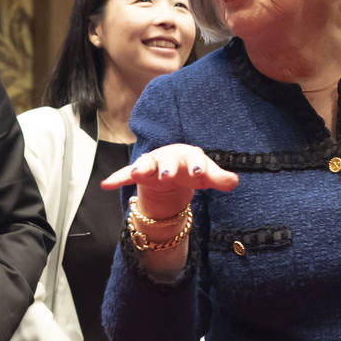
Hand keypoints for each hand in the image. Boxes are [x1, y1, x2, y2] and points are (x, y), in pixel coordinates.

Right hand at [99, 144, 239, 219]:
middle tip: (168, 175)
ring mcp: (152, 165)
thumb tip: (235, 181)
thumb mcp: (207, 176)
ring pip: (146, 164)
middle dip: (168, 167)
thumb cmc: (190, 170)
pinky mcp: (138, 173)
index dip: (198, 166)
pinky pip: (126, 174)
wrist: (171, 171)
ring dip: (143, 168)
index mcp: (188, 156)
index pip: (195, 159)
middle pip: (168, 161)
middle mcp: (169, 158)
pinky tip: (106, 184)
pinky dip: (117, 178)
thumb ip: (220, 179)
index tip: (200, 172)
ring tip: (138, 172)